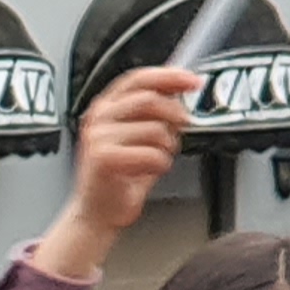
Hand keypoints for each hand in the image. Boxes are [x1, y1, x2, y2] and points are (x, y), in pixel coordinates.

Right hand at [38, 66, 196, 282]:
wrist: (97, 213)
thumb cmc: (120, 176)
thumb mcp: (137, 135)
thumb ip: (153, 111)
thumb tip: (181, 92)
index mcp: (105, 107)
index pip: (139, 78)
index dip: (169, 77)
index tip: (192, 82)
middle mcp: (98, 118)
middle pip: (150, 99)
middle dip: (175, 115)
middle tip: (181, 128)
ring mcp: (98, 138)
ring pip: (155, 129)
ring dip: (167, 147)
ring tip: (157, 158)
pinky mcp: (104, 159)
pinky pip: (152, 154)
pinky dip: (161, 165)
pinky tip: (149, 172)